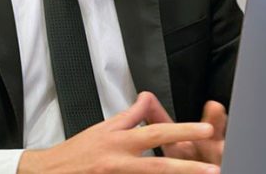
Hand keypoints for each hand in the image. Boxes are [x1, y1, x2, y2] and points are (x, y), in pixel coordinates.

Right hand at [17, 92, 219, 173]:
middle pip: (158, 164)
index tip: (204, 129)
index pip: (153, 132)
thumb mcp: (103, 128)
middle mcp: (118, 160)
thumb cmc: (78, 150)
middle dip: (188, 166)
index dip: (181, 130)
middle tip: (214, 166)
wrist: (52, 171)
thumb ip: (129, 116)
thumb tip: (146, 98)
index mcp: (118, 140)